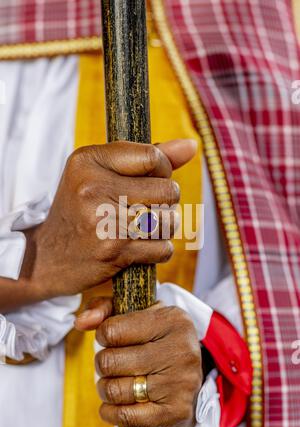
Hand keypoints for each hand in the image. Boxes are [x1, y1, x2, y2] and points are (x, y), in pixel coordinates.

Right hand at [21, 139, 196, 300]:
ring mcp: (104, 220)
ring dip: (163, 228)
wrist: (47, 257)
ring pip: (169, 220)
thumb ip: (146, 157)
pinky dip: (157, 250)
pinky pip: (163, 248)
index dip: (163, 170)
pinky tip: (138, 248)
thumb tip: (191, 145)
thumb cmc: (81, 211)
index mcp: (88, 160)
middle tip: (144, 209)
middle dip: (165, 203)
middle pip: (168, 190)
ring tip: (141, 228)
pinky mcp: (114, 250)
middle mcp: (93, 187)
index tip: (151, 180)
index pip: (153, 157)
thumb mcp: (101, 174)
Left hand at [75, 297, 201, 426]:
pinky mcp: (176, 411)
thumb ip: (105, 309)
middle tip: (110, 364)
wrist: (195, 371)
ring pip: (115, 390)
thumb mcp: (137, 313)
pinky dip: (111, 412)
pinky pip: (126, 416)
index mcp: (171, 319)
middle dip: (102, 364)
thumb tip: (80, 322)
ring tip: (113, 382)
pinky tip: (114, 405)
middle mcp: (180, 349)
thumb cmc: (156, 337)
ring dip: (105, 389)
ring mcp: (180, 382)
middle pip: (110, 362)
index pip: (112, 331)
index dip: (102, 336)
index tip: (110, 339)